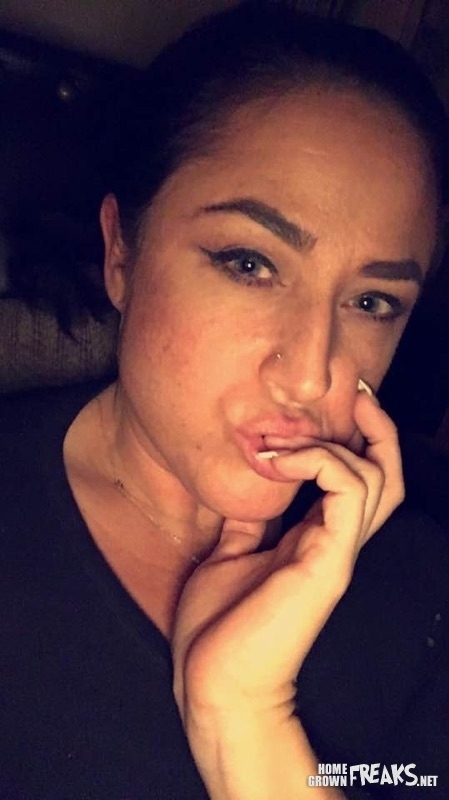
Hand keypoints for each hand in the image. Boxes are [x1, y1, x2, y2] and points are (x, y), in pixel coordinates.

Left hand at [171, 392, 403, 796]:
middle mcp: (336, 543)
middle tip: (356, 395)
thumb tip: (248, 487)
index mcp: (315, 541)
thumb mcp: (230, 556)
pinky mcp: (327, 561)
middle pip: (386, 475)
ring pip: (375, 476)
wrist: (214, 685)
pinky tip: (277, 463)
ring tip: (280, 443)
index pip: (358, 482)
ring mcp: (336, 552)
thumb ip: (250, 522)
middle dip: (376, 428)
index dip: (358, 440)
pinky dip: (318, 462)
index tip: (341, 404)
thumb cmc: (219, 629)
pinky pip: (347, 491)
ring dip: (329, 443)